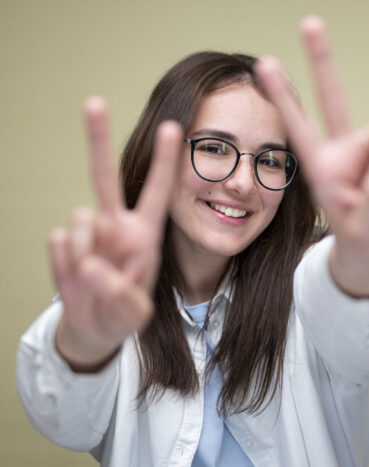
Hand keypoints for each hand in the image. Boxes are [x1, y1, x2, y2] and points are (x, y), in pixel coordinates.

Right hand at [49, 97, 180, 371]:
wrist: (95, 327)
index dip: (163, 161)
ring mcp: (87, 232)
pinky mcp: (62, 243)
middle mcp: (115, 224)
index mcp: (145, 232)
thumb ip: (121, 293)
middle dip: (98, 139)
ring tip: (97, 280)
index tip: (173, 127)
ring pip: (79, 219)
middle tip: (93, 101)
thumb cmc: (124, 311)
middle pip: (104, 175)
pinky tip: (77, 281)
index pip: (158, 191)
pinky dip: (66, 267)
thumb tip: (90, 265)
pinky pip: (60, 243)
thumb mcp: (135, 311)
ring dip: (87, 251)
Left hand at [256, 17, 368, 296]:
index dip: (285, 98)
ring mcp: (368, 151)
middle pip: (334, 99)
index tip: (265, 64)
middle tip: (309, 23)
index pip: (299, 128)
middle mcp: (342, 150)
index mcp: (321, 167)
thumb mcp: (365, 227)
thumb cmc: (360, 236)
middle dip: (322, 61)